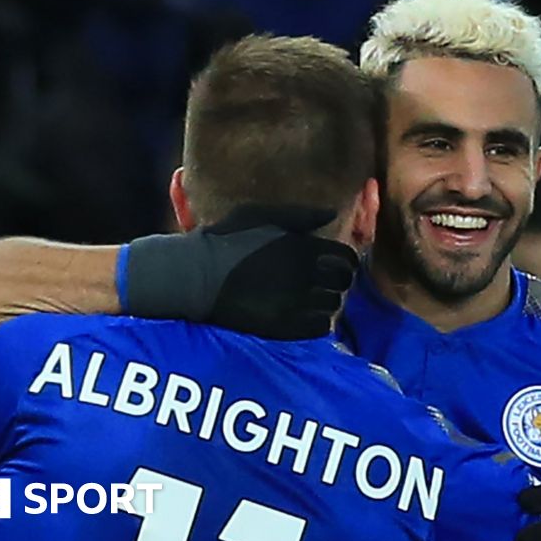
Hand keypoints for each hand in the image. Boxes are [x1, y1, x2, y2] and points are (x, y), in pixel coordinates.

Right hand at [125, 205, 358, 339]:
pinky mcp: (283, 326)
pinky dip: (319, 322)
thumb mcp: (260, 216)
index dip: (345, 262)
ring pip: (334, 306)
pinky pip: (320, 327)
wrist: (195, 277)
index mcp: (300, 247)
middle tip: (325, 284)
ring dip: (328, 302)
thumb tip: (333, 213)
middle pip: (344, 283)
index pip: (345, 257)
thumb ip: (300, 216)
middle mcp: (303, 275)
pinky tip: (305, 315)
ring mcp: (294, 302)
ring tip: (314, 300)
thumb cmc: (225, 240)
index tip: (335, 265)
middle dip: (339, 282)